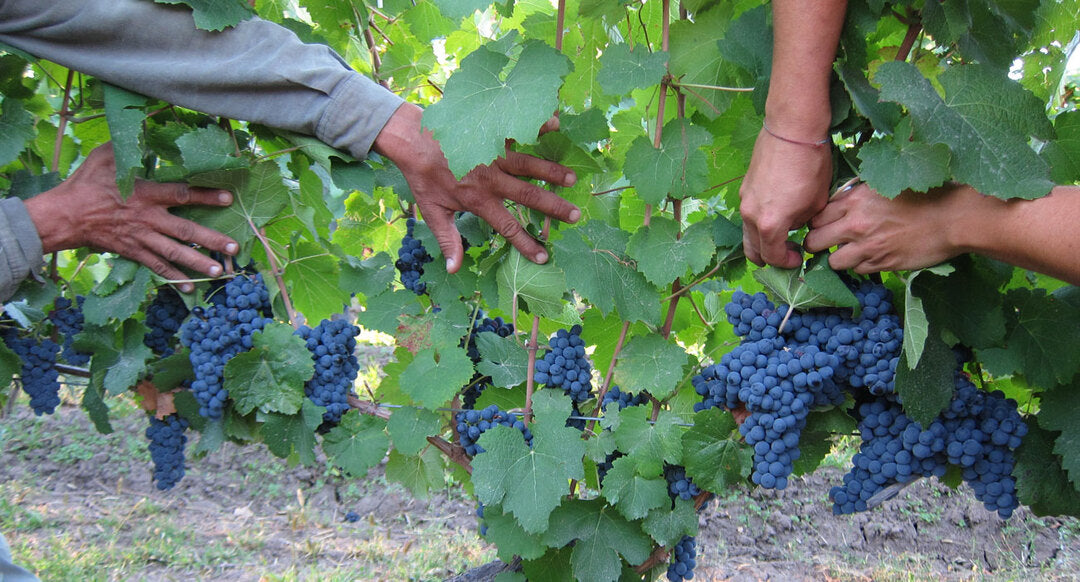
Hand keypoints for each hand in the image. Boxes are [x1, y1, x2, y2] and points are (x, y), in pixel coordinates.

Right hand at [24, 143, 237, 292]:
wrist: (64, 216)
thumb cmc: (86, 184)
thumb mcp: (105, 158)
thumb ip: (128, 147)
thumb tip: (144, 127)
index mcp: (145, 194)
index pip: (181, 195)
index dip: (206, 196)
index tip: (229, 198)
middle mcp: (148, 218)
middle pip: (185, 231)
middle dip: (211, 240)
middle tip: (234, 248)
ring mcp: (142, 238)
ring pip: (175, 253)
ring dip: (198, 263)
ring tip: (219, 272)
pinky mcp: (133, 252)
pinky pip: (157, 267)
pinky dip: (174, 278)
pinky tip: (191, 288)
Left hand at [373, 104, 579, 272]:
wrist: (410, 140)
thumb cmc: (423, 178)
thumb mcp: (432, 212)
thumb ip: (448, 240)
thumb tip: (454, 269)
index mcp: (478, 201)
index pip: (507, 227)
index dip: (526, 244)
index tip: (544, 256)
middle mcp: (490, 179)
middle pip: (527, 195)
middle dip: (552, 207)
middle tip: (576, 215)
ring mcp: (492, 154)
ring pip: (527, 164)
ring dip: (550, 170)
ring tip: (572, 178)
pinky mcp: (490, 133)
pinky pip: (516, 130)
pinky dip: (535, 126)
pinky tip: (555, 124)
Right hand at [738, 127, 832, 267]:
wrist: (792, 129)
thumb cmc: (810, 165)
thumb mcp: (816, 202)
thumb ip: (802, 222)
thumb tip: (796, 225)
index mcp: (770, 224)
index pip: (772, 257)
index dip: (787, 263)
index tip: (799, 258)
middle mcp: (751, 215)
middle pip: (752, 249)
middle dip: (768, 257)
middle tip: (786, 253)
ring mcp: (744, 200)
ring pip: (748, 231)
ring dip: (762, 238)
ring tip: (781, 233)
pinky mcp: (745, 186)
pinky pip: (749, 212)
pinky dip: (760, 220)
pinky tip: (777, 209)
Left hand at [804, 182, 974, 272]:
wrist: (954, 218)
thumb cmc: (922, 197)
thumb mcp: (884, 187)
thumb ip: (856, 198)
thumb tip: (835, 207)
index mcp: (855, 200)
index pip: (816, 217)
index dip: (817, 224)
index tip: (823, 226)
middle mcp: (856, 224)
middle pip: (814, 242)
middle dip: (817, 244)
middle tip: (826, 244)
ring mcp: (868, 247)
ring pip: (833, 262)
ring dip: (839, 259)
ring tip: (850, 253)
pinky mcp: (882, 263)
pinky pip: (857, 271)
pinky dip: (861, 266)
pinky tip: (873, 257)